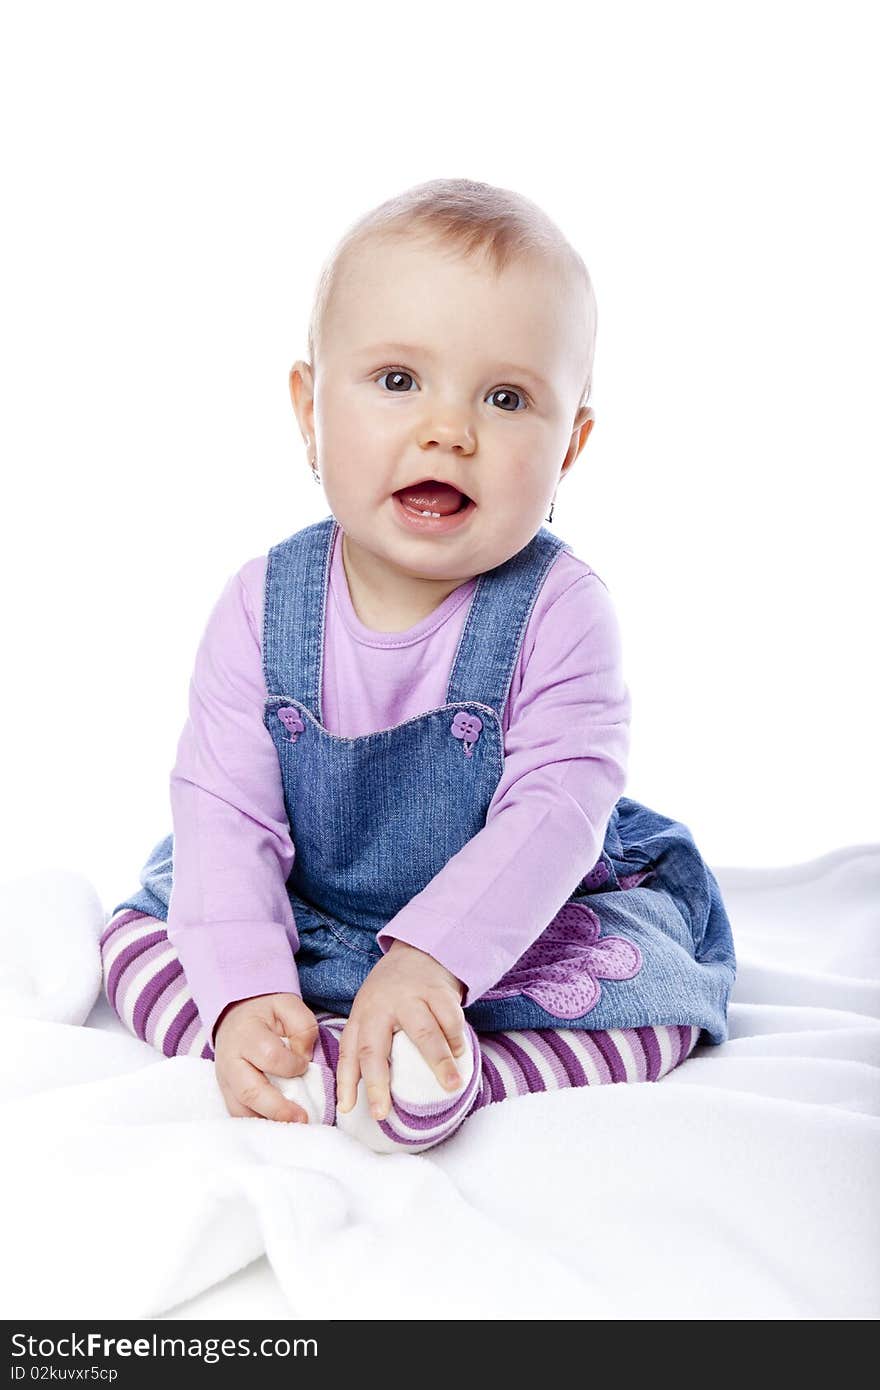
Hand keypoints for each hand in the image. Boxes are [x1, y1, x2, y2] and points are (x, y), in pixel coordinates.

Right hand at [213, 992, 318, 1122]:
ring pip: (240, 1110)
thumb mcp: (287, 1005)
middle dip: (277, 1109)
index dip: (292, 1065)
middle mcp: (230, 1060)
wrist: (237, 1016)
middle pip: (249, 1092)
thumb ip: (302, 1026)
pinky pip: (239, 1115)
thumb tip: (304, 1057)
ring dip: (266, 1122)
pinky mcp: (226, 1094)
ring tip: (291, 1128)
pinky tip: (278, 1126)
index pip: (270, 1056)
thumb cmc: (266, 1013)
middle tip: (302, 1118)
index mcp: (246, 1034)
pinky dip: (258, 1124)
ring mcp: (225, 1080)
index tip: (305, 1064)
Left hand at [336, 942, 467, 1121]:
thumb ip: (365, 1046)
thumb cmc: (391, 995)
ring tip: (452, 1086)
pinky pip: (450, 1019)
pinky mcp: (438, 990)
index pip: (349, 1052)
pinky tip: (460, 1053)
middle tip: (383, 1113)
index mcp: (362, 1015)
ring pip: (423, 1033)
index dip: (345, 1082)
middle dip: (377, 1083)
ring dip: (439, 1062)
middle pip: (375, 1048)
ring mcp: (410, 997)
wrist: (419, 951)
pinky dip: (456, 1040)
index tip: (347, 1109)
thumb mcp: (369, 1013)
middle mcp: (381, 1007)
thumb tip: (355, 1098)